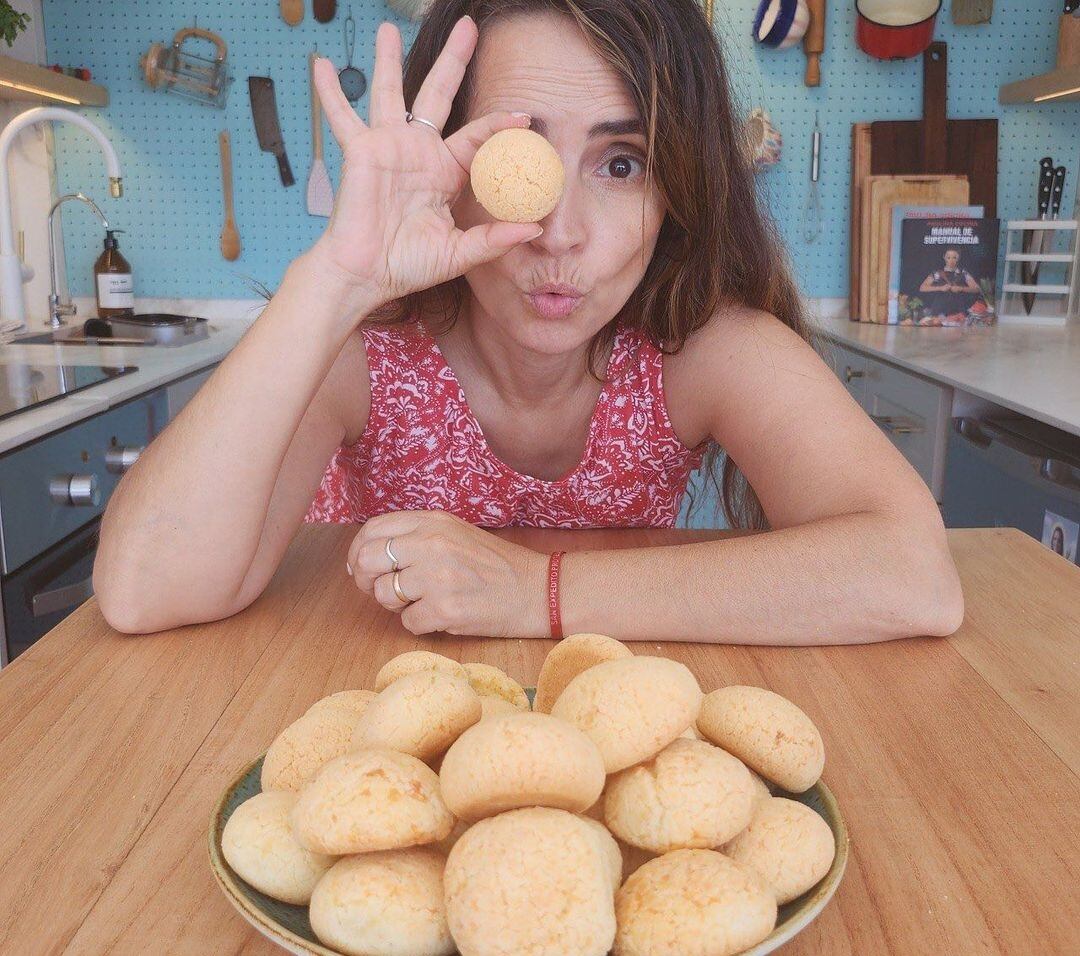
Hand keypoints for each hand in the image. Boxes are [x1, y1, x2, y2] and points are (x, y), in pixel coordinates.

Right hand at [310, 18, 541, 308]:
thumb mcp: (459, 253)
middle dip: (454, 61)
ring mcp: (388, 147)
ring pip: (390, 93)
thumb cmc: (408, 265)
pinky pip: (342, 116)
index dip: (500, 126)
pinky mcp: (361, 152)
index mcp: (445, 172)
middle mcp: (418, 152)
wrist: (367, 275)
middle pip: (439, 95)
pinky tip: (321, 64)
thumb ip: (495, 239)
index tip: (524, 118)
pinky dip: (330, 92)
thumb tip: (536, 230)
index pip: (478, 137)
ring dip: (389, 61)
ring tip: (387, 29)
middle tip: (468, 27)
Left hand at [346, 510, 548, 637]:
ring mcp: (438, 577)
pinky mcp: (446, 609)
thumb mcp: (456, 533)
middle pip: (369, 560)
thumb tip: (367, 555)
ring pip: (384, 594)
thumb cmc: (495, 565)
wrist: (537, 589)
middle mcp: (432, 544)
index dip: (359, 551)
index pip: (373, 529)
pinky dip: (420, 624)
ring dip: (397, 605)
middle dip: (366, 580)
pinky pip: (407, 622)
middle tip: (381, 590)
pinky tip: (441, 616)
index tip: (362, 566)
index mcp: (433, 521)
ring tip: (423, 601)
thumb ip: (416, 536)